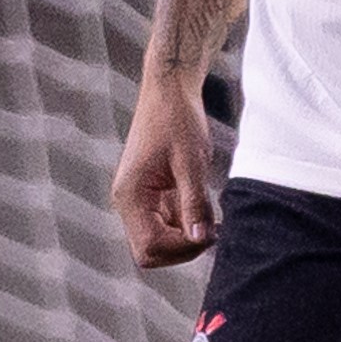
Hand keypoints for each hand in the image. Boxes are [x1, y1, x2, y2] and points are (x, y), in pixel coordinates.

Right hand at [111, 75, 219, 266]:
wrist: (169, 90)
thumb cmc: (177, 120)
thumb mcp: (191, 163)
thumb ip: (194, 204)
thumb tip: (200, 239)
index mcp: (130, 195)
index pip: (149, 247)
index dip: (181, 248)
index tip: (209, 233)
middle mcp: (128, 202)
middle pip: (150, 251)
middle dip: (183, 248)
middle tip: (213, 230)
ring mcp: (138, 199)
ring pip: (158, 240)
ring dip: (185, 237)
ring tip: (211, 218)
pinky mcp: (150, 194)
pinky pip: (165, 223)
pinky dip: (185, 224)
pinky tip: (204, 209)